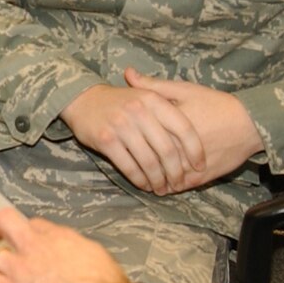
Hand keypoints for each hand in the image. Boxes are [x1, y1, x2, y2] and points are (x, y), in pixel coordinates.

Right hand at [59, 82, 205, 194]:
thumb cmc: (121, 100)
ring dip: (158, 180)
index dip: (195, 150)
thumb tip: (199, 131)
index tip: (201, 166)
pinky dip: (139, 180)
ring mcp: (121, 126)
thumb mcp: (147, 94)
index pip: (183, 128)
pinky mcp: (106, 140)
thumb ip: (171, 107)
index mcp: (154, 100)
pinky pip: (129, 166)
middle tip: (180, 184)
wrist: (82, 99)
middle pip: (167, 150)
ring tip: (162, 189)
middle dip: (176, 172)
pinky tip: (144, 185)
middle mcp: (139, 111)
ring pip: (148, 162)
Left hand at [120, 70, 262, 189]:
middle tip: (121, 158)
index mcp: (168, 125)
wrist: (249, 124)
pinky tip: (159, 185)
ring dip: (149, 178)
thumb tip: (127, 74)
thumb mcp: (184, 90)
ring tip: (139, 175)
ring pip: (160, 177)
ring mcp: (188, 166)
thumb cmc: (215, 104)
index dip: (124, 140)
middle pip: (147, 160)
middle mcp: (177, 148)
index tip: (112, 136)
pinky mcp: (201, 178)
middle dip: (133, 161)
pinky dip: (166, 187)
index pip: (138, 138)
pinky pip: (177, 187)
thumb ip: (153, 86)